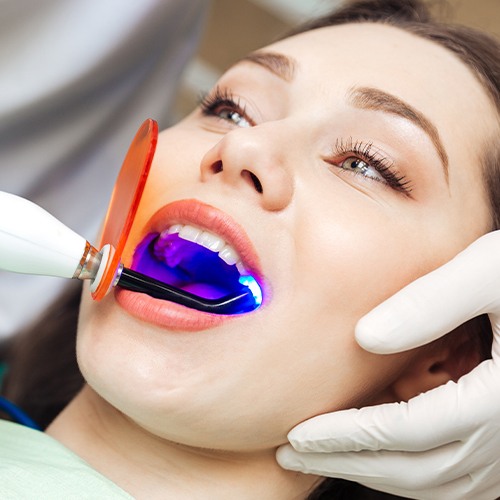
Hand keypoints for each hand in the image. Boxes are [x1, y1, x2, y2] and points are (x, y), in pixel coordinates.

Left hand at [277, 231, 499, 498]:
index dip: (348, 436)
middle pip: (416, 467)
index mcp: (499, 396)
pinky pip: (458, 479)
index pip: (406, 431)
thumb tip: (364, 337)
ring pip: (436, 482)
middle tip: (293, 455)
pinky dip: (413, 475)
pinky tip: (383, 459)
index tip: (300, 434)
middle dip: (348, 463)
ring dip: (376, 474)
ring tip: (325, 460)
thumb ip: (431, 301)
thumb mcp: (489, 270)